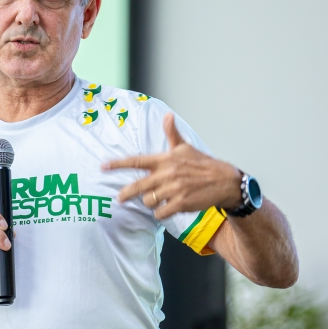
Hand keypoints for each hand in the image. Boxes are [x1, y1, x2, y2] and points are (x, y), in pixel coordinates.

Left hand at [102, 113, 241, 219]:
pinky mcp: (180, 204)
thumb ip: (172, 133)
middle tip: (119, 198)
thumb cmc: (202, 164)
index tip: (103, 166)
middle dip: (126, 193)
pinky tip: (167, 209)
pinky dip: (161, 213)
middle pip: (138, 186)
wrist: (224, 181)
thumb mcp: (185, 147)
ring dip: (151, 203)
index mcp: (165, 159)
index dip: (118, 164)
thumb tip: (167, 115)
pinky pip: (160, 213)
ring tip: (159, 199)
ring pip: (149, 201)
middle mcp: (167, 174)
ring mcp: (174, 190)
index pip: (137, 160)